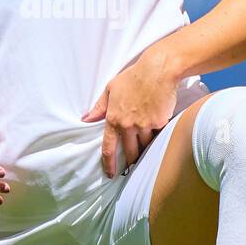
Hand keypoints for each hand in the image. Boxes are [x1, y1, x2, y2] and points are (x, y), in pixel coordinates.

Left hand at [82, 50, 179, 178]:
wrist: (158, 70)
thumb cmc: (133, 77)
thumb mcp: (110, 89)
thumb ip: (99, 107)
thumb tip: (85, 119)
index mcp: (113, 118)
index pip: (108, 148)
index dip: (109, 164)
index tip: (110, 174)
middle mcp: (128, 125)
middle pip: (129, 152)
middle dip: (130, 161)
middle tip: (131, 167)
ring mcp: (145, 125)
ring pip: (145, 145)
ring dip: (144, 149)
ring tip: (145, 152)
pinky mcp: (160, 123)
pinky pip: (157, 135)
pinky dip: (156, 135)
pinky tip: (157, 132)